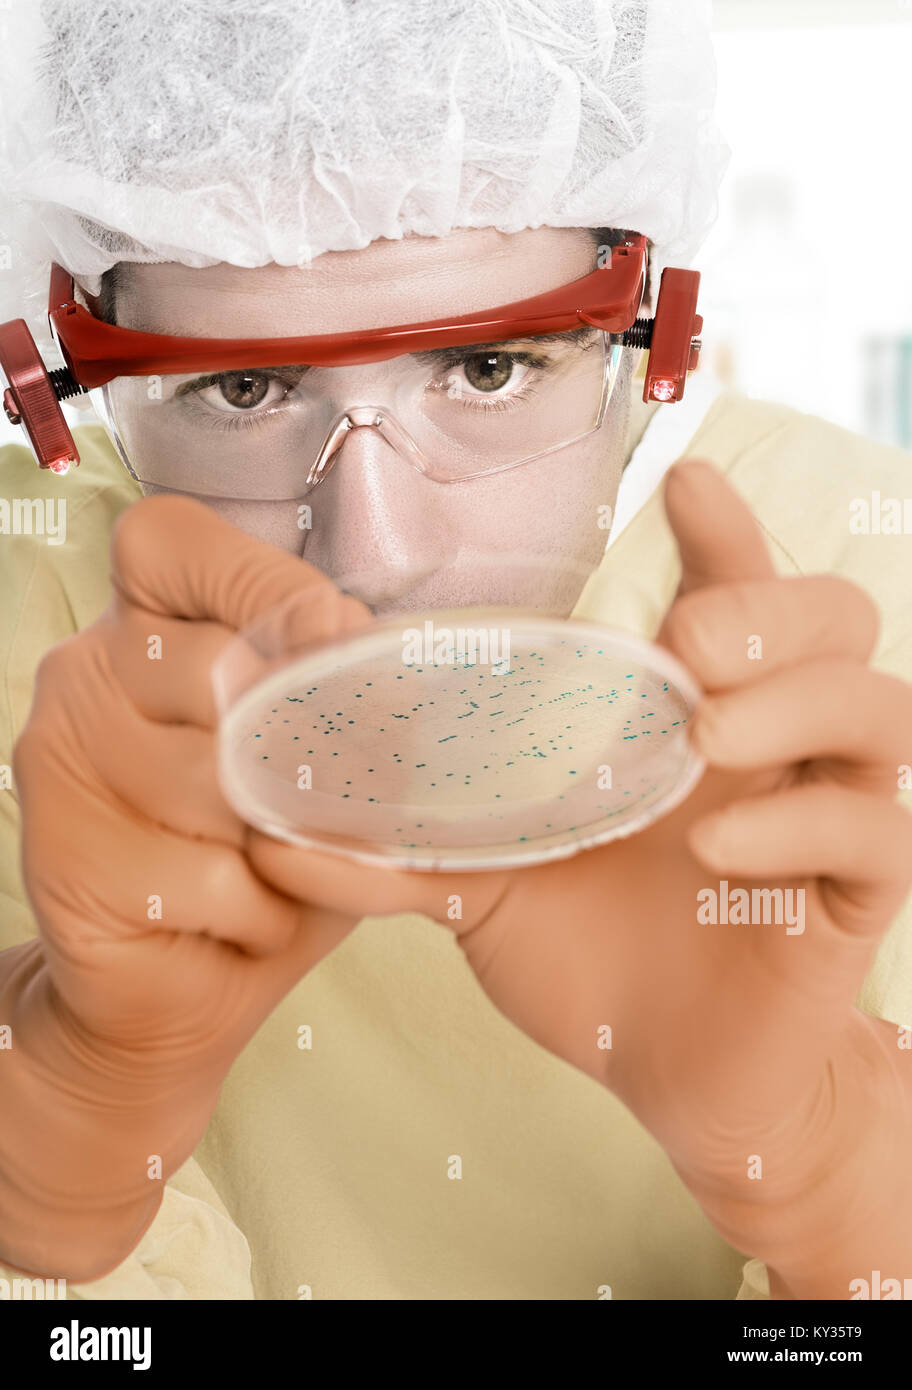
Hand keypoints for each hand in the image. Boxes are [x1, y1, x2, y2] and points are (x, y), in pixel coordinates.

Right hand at [7, 494, 367, 1278]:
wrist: (187, 985)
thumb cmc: (267, 854)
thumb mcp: (321, 762)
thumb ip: (335, 698)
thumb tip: (365, 649)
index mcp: (140, 627)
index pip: (169, 541)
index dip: (263, 581)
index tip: (335, 639)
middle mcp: (81, 672)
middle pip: (215, 663)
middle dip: (308, 741)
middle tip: (348, 796)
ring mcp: (59, 758)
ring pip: (215, 776)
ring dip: (286, 841)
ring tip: (288, 867)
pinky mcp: (59, 853)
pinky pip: (205, 872)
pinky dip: (259, 910)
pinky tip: (247, 919)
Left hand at [249, 459, 911, 1283]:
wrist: (671, 1075)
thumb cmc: (591, 957)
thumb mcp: (486, 887)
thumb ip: (403, 849)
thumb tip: (280, 834)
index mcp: (691, 714)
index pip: (735, 590)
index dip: (724, 530)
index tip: (686, 483)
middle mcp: (771, 747)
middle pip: (836, 619)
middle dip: (774, 602)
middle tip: (691, 638)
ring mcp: (821, 817)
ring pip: (877, 708)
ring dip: (794, 701)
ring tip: (703, 730)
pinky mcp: (851, 899)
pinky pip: (872, 835)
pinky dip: (800, 826)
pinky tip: (715, 846)